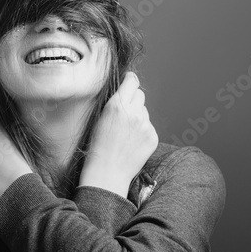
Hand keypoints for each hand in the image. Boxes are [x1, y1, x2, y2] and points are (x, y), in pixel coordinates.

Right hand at [79, 72, 158, 197]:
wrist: (107, 171)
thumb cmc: (97, 146)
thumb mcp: (99, 118)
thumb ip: (114, 103)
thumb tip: (125, 92)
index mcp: (117, 105)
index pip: (132, 81)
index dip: (130, 80)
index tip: (129, 82)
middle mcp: (134, 112)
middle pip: (140, 95)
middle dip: (133, 100)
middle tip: (124, 112)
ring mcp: (145, 125)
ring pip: (145, 111)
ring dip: (138, 116)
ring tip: (126, 132)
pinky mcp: (153, 136)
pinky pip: (149, 126)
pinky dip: (142, 131)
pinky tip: (132, 141)